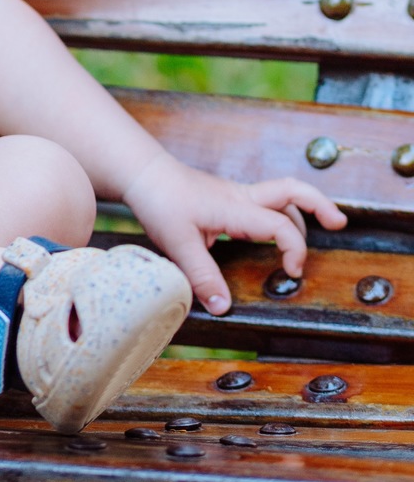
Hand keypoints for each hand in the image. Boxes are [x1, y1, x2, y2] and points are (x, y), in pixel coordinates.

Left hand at [121, 153, 346, 315]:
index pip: (281, 225)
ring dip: (299, 212)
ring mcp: (235, 195)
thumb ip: (202, 277)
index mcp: (236, 208)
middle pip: (293, 190)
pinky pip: (262, 203)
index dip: (295, 249)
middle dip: (320, 205)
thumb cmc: (160, 201)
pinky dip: (277, 215)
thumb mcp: (177, 243)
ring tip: (310, 237)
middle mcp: (242, 197)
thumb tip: (224, 308)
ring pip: (279, 196)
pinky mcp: (227, 198)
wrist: (142, 173)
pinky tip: (272, 233)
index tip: (292, 273)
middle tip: (339, 223)